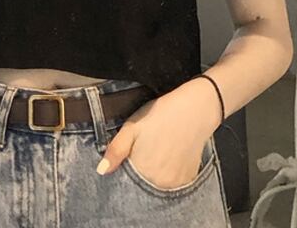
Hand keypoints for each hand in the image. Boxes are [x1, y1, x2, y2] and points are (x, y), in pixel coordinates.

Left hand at [96, 82, 219, 188]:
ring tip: (156, 152)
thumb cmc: (160, 115)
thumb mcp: (132, 127)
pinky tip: (168, 157)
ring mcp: (175, 184)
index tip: (127, 159)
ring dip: (152, 176)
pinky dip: (166, 176)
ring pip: (156, 186)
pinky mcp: (188, 180)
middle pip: (141, 187)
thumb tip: (101, 171)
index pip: (125, 184)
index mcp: (142, 171)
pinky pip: (171, 185)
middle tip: (143, 151)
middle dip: (137, 174)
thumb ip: (116, 150)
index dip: (123, 172)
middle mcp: (159, 183)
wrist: (195, 110)